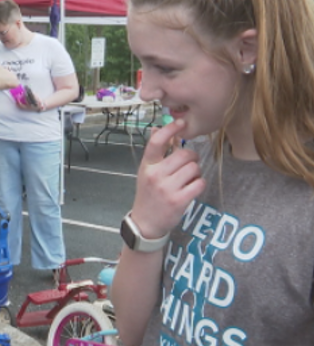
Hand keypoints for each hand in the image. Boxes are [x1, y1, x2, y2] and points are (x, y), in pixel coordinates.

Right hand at [130, 119, 205, 239]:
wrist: (145, 223)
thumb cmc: (148, 194)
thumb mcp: (146, 172)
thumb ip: (155, 153)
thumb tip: (158, 129)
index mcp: (147, 166)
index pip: (157, 142)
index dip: (170, 129)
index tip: (180, 122)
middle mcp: (155, 175)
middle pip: (184, 154)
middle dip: (191, 158)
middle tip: (188, 165)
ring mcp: (167, 188)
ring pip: (194, 168)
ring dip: (195, 173)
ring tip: (187, 180)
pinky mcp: (179, 200)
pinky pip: (199, 183)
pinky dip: (199, 184)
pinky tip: (191, 188)